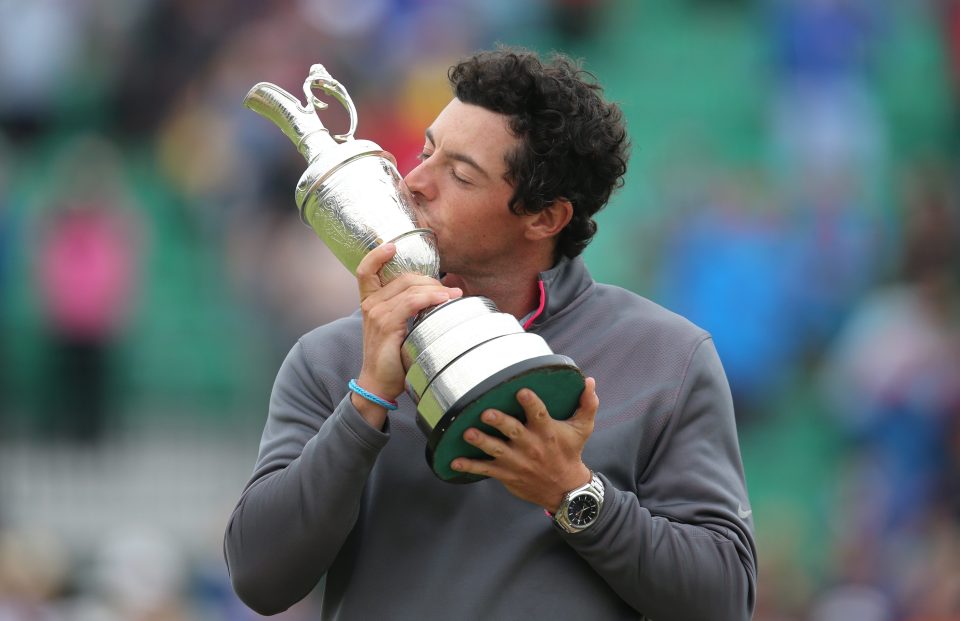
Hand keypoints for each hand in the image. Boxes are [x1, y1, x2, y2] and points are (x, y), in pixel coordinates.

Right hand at [353, 243, 461, 426]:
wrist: (378, 384)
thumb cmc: (391, 357)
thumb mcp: (396, 327)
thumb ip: (407, 309)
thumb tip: (437, 294)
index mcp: (369, 302)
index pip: (366, 270)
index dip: (377, 254)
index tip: (392, 246)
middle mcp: (370, 304)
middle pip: (403, 277)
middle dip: (430, 280)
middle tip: (449, 292)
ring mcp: (377, 314)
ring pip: (410, 288)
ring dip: (436, 290)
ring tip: (454, 297)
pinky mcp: (387, 325)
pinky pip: (412, 303)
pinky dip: (431, 298)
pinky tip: (444, 301)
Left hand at [451, 377, 598, 511]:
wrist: (565, 490)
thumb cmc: (570, 453)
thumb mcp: (583, 429)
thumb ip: (587, 404)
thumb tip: (590, 381)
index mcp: (547, 432)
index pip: (539, 415)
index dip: (531, 403)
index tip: (522, 391)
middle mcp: (531, 446)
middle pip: (513, 432)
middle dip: (500, 422)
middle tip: (487, 413)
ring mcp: (516, 461)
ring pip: (496, 450)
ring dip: (481, 442)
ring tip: (467, 433)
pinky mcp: (506, 474)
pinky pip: (485, 470)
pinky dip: (469, 466)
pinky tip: (454, 461)